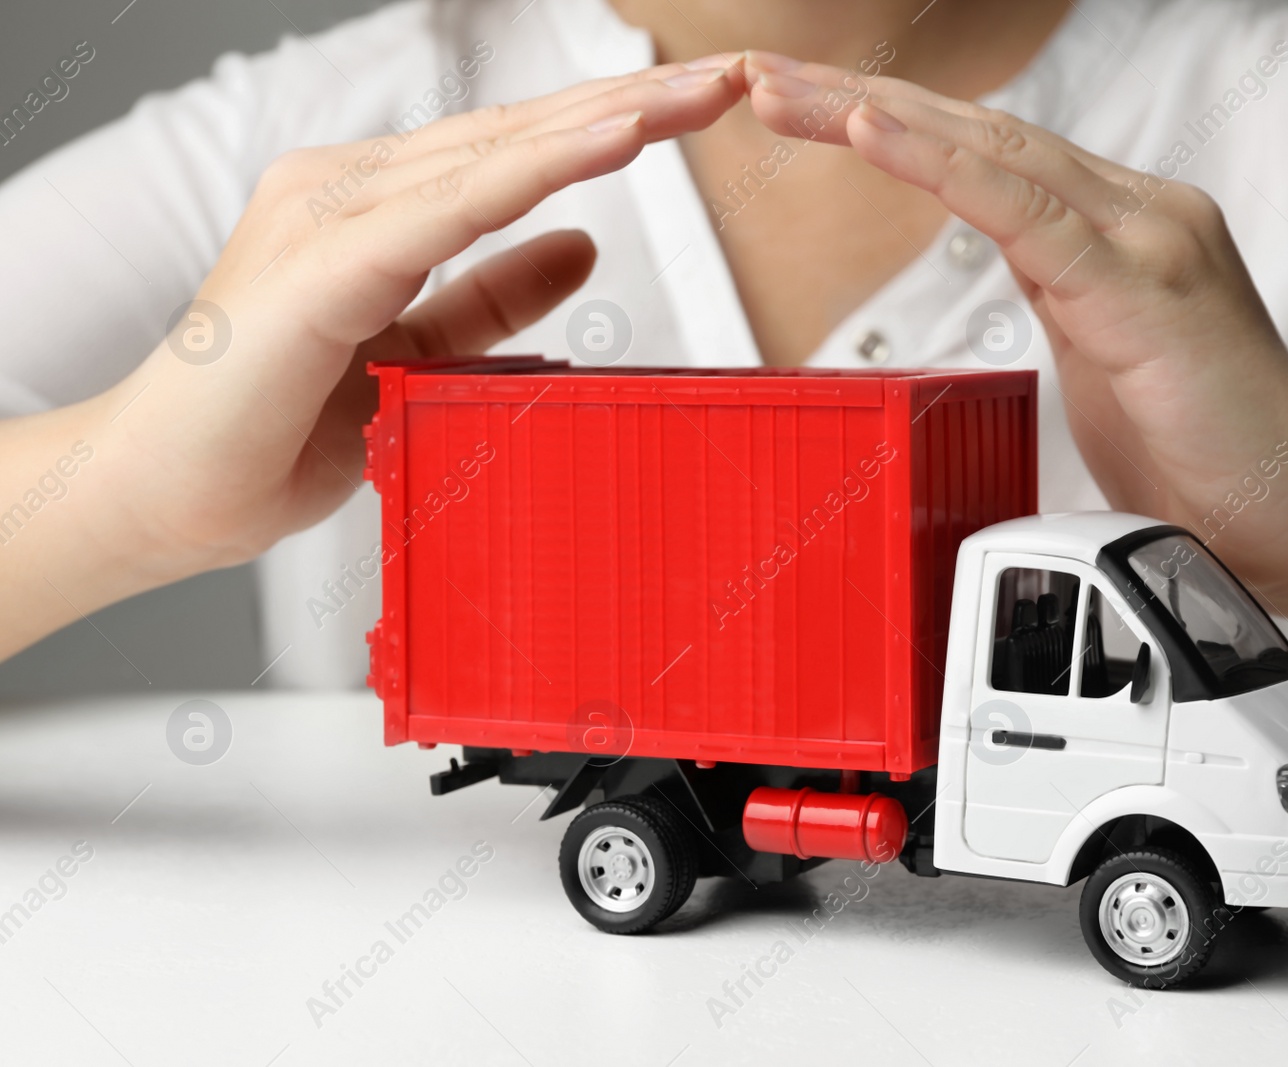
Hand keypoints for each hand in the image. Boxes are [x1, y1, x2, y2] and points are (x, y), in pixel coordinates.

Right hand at [99, 55, 748, 579]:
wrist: (164, 498)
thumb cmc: (273, 431)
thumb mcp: (422, 360)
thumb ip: (490, 299)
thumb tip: (584, 247)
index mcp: (373, 211)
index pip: (512, 155)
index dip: (609, 128)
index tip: (699, 113)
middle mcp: (347, 191)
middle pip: (515, 136)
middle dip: (630, 105)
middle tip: (732, 80)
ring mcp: (327, 217)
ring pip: (493, 155)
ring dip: (604, 121)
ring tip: (696, 98)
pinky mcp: (320, 265)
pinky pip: (448, 210)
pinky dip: (536, 173)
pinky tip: (611, 142)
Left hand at [745, 54, 1287, 612]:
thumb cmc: (1206, 456)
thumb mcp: (1104, 363)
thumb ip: (1060, 306)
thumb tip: (1002, 292)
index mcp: (1115, 231)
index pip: (984, 159)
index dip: (890, 129)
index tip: (801, 110)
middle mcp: (1131, 214)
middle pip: (972, 134)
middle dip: (852, 100)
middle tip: (757, 76)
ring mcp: (1143, 239)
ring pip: (986, 152)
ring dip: (867, 116)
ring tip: (777, 91)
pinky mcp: (1144, 286)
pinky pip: (1022, 211)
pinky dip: (938, 165)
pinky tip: (867, 131)